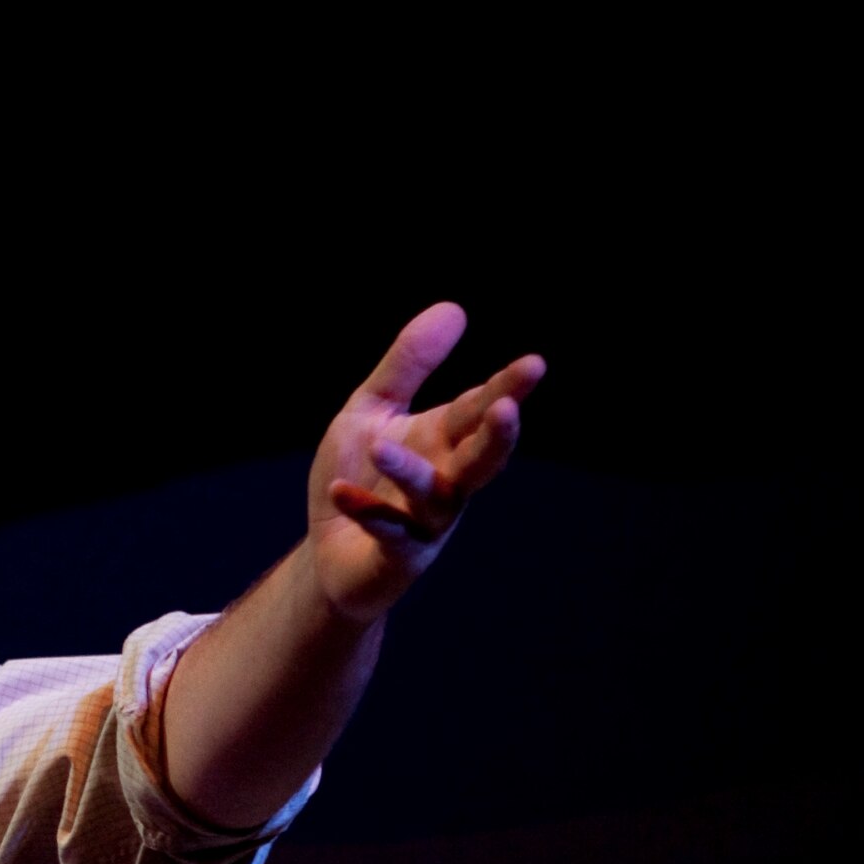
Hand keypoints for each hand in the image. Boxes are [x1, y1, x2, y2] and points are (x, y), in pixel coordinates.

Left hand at [307, 303, 543, 621]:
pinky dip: (365, 511)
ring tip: (383, 448)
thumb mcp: (372, 411)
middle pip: (482, 458)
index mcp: (445, 440)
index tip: (534, 365)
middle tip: (506, 409)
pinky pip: (386, 531)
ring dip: (409, 472)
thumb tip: (454, 308)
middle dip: (496, 435)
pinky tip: (340, 490)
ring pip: (433, 496)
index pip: (480, 409)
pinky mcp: (398, 555)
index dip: (506, 388)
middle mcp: (448, 481)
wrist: (329, 551)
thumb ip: (408, 365)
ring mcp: (427, 522)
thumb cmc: (358, 475)